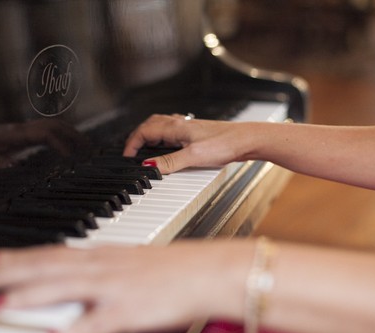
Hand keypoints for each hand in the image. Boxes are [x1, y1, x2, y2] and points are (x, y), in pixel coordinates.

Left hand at [0, 118, 83, 170]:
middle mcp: (20, 129)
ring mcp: (22, 132)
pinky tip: (68, 152)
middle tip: (91, 149)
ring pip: (52, 127)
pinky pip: (46, 135)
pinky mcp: (21, 138)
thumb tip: (13, 167)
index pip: (44, 133)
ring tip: (86, 149)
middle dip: (74, 134)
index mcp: (13, 132)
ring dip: (70, 135)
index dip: (59, 144)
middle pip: (54, 125)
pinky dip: (61, 140)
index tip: (71, 159)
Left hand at [0, 240, 248, 332]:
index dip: (15, 257)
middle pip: (46, 266)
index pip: (49, 253)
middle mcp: (102, 267)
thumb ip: (96, 272)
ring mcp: (116, 288)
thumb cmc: (172, 268)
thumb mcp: (127, 263)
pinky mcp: (133, 311)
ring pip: (64, 288)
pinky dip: (77, 329)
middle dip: (5, 272)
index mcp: (101, 255)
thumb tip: (68, 279)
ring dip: (28, 296)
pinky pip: (101, 323)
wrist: (209, 270)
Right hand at [123, 114, 250, 173]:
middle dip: (137, 137)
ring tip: (144, 148)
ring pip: (160, 126)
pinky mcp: (196, 133)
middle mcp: (180, 124)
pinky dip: (162, 137)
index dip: (132, 143)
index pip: (144, 131)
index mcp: (175, 128)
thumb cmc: (225, 144)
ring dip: (149, 135)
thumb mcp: (194, 156)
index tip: (127, 156)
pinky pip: (172, 131)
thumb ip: (170, 162)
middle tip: (131, 151)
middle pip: (150, 125)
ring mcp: (188, 128)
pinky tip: (168, 145)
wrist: (247, 139)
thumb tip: (148, 167)